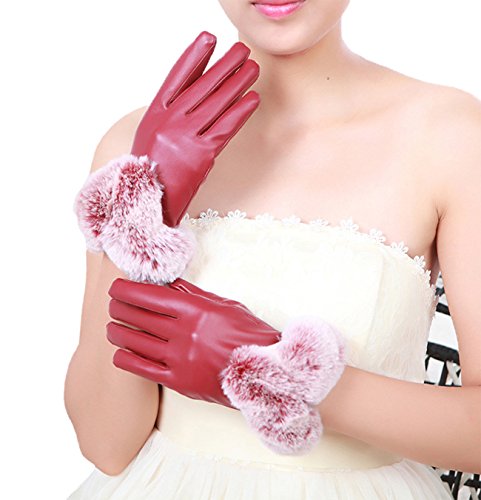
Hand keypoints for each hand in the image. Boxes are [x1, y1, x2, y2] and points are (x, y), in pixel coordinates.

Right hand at [73, 31, 259, 283]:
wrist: (144, 205)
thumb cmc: (148, 174)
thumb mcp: (150, 140)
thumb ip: (167, 118)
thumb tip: (188, 99)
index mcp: (154, 115)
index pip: (176, 77)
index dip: (194, 57)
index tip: (209, 38)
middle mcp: (169, 122)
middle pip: (202, 87)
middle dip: (224, 66)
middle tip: (242, 50)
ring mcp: (185, 137)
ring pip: (216, 104)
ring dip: (237, 84)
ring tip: (253, 68)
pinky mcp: (201, 156)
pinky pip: (225, 129)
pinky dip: (240, 113)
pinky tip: (253, 99)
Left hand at [106, 277, 279, 408]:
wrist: (263, 370)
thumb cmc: (248, 334)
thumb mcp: (225, 305)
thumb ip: (194, 295)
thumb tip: (170, 284)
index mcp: (195, 310)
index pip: (151, 296)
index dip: (128, 290)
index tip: (116, 287)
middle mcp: (183, 333)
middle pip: (139, 317)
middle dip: (119, 308)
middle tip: (110, 304)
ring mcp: (180, 358)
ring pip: (137, 342)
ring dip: (118, 332)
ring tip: (111, 327)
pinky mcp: (179, 381)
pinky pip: (144, 370)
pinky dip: (127, 360)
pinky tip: (118, 353)